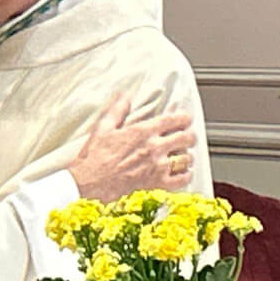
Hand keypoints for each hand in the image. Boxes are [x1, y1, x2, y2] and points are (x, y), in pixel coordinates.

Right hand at [67, 93, 196, 200]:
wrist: (90, 184)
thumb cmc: (94, 158)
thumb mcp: (103, 128)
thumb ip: (117, 110)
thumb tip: (125, 96)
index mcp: (142, 132)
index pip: (174, 120)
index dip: (184, 118)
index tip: (185, 118)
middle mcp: (154, 148)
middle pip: (186, 138)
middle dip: (190, 135)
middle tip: (188, 136)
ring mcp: (157, 167)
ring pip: (186, 159)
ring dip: (187, 156)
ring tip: (184, 155)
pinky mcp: (157, 184)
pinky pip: (181, 179)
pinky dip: (186, 175)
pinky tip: (183, 173)